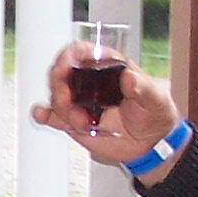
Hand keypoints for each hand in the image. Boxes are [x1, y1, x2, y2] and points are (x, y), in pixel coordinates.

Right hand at [30, 45, 187, 175]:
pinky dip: (44, 114)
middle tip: (69, 103)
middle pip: (61, 74)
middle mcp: (89, 82)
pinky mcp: (74, 121)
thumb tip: (129, 77)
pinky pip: (53, 116)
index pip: (80, 52)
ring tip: (82, 123)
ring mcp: (80, 101)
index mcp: (106, 67)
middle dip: (60, 87)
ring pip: (57, 97)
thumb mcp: (155, 98)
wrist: (150, 144)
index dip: (69, 56)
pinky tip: (41, 115)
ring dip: (61, 109)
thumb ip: (144, 87)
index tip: (65, 65)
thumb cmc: (154, 114)